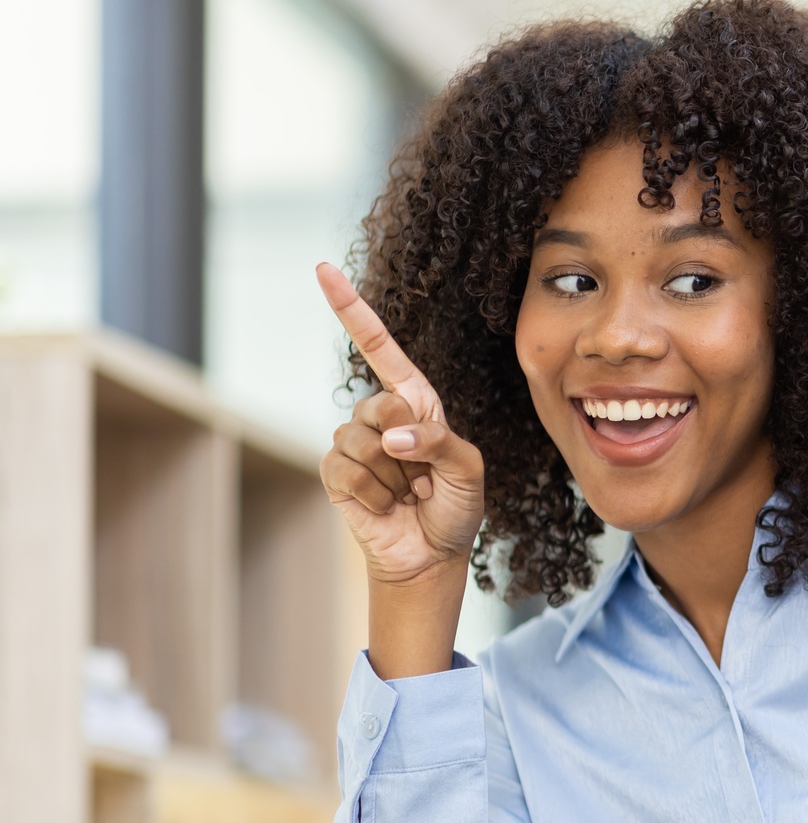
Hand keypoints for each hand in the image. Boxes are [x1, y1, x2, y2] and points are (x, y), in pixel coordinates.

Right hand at [318, 264, 485, 677]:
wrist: (432, 553)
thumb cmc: (456, 505)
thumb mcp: (468, 469)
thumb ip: (438, 442)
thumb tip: (391, 438)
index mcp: (415, 401)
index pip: (380, 348)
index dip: (352, 309)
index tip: (324, 269)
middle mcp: (380, 415)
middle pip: (381, 406)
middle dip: (408, 444)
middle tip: (422, 473)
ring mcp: (354, 442)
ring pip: (363, 443)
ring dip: (393, 476)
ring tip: (406, 491)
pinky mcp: (335, 473)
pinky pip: (347, 470)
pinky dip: (374, 493)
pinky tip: (387, 505)